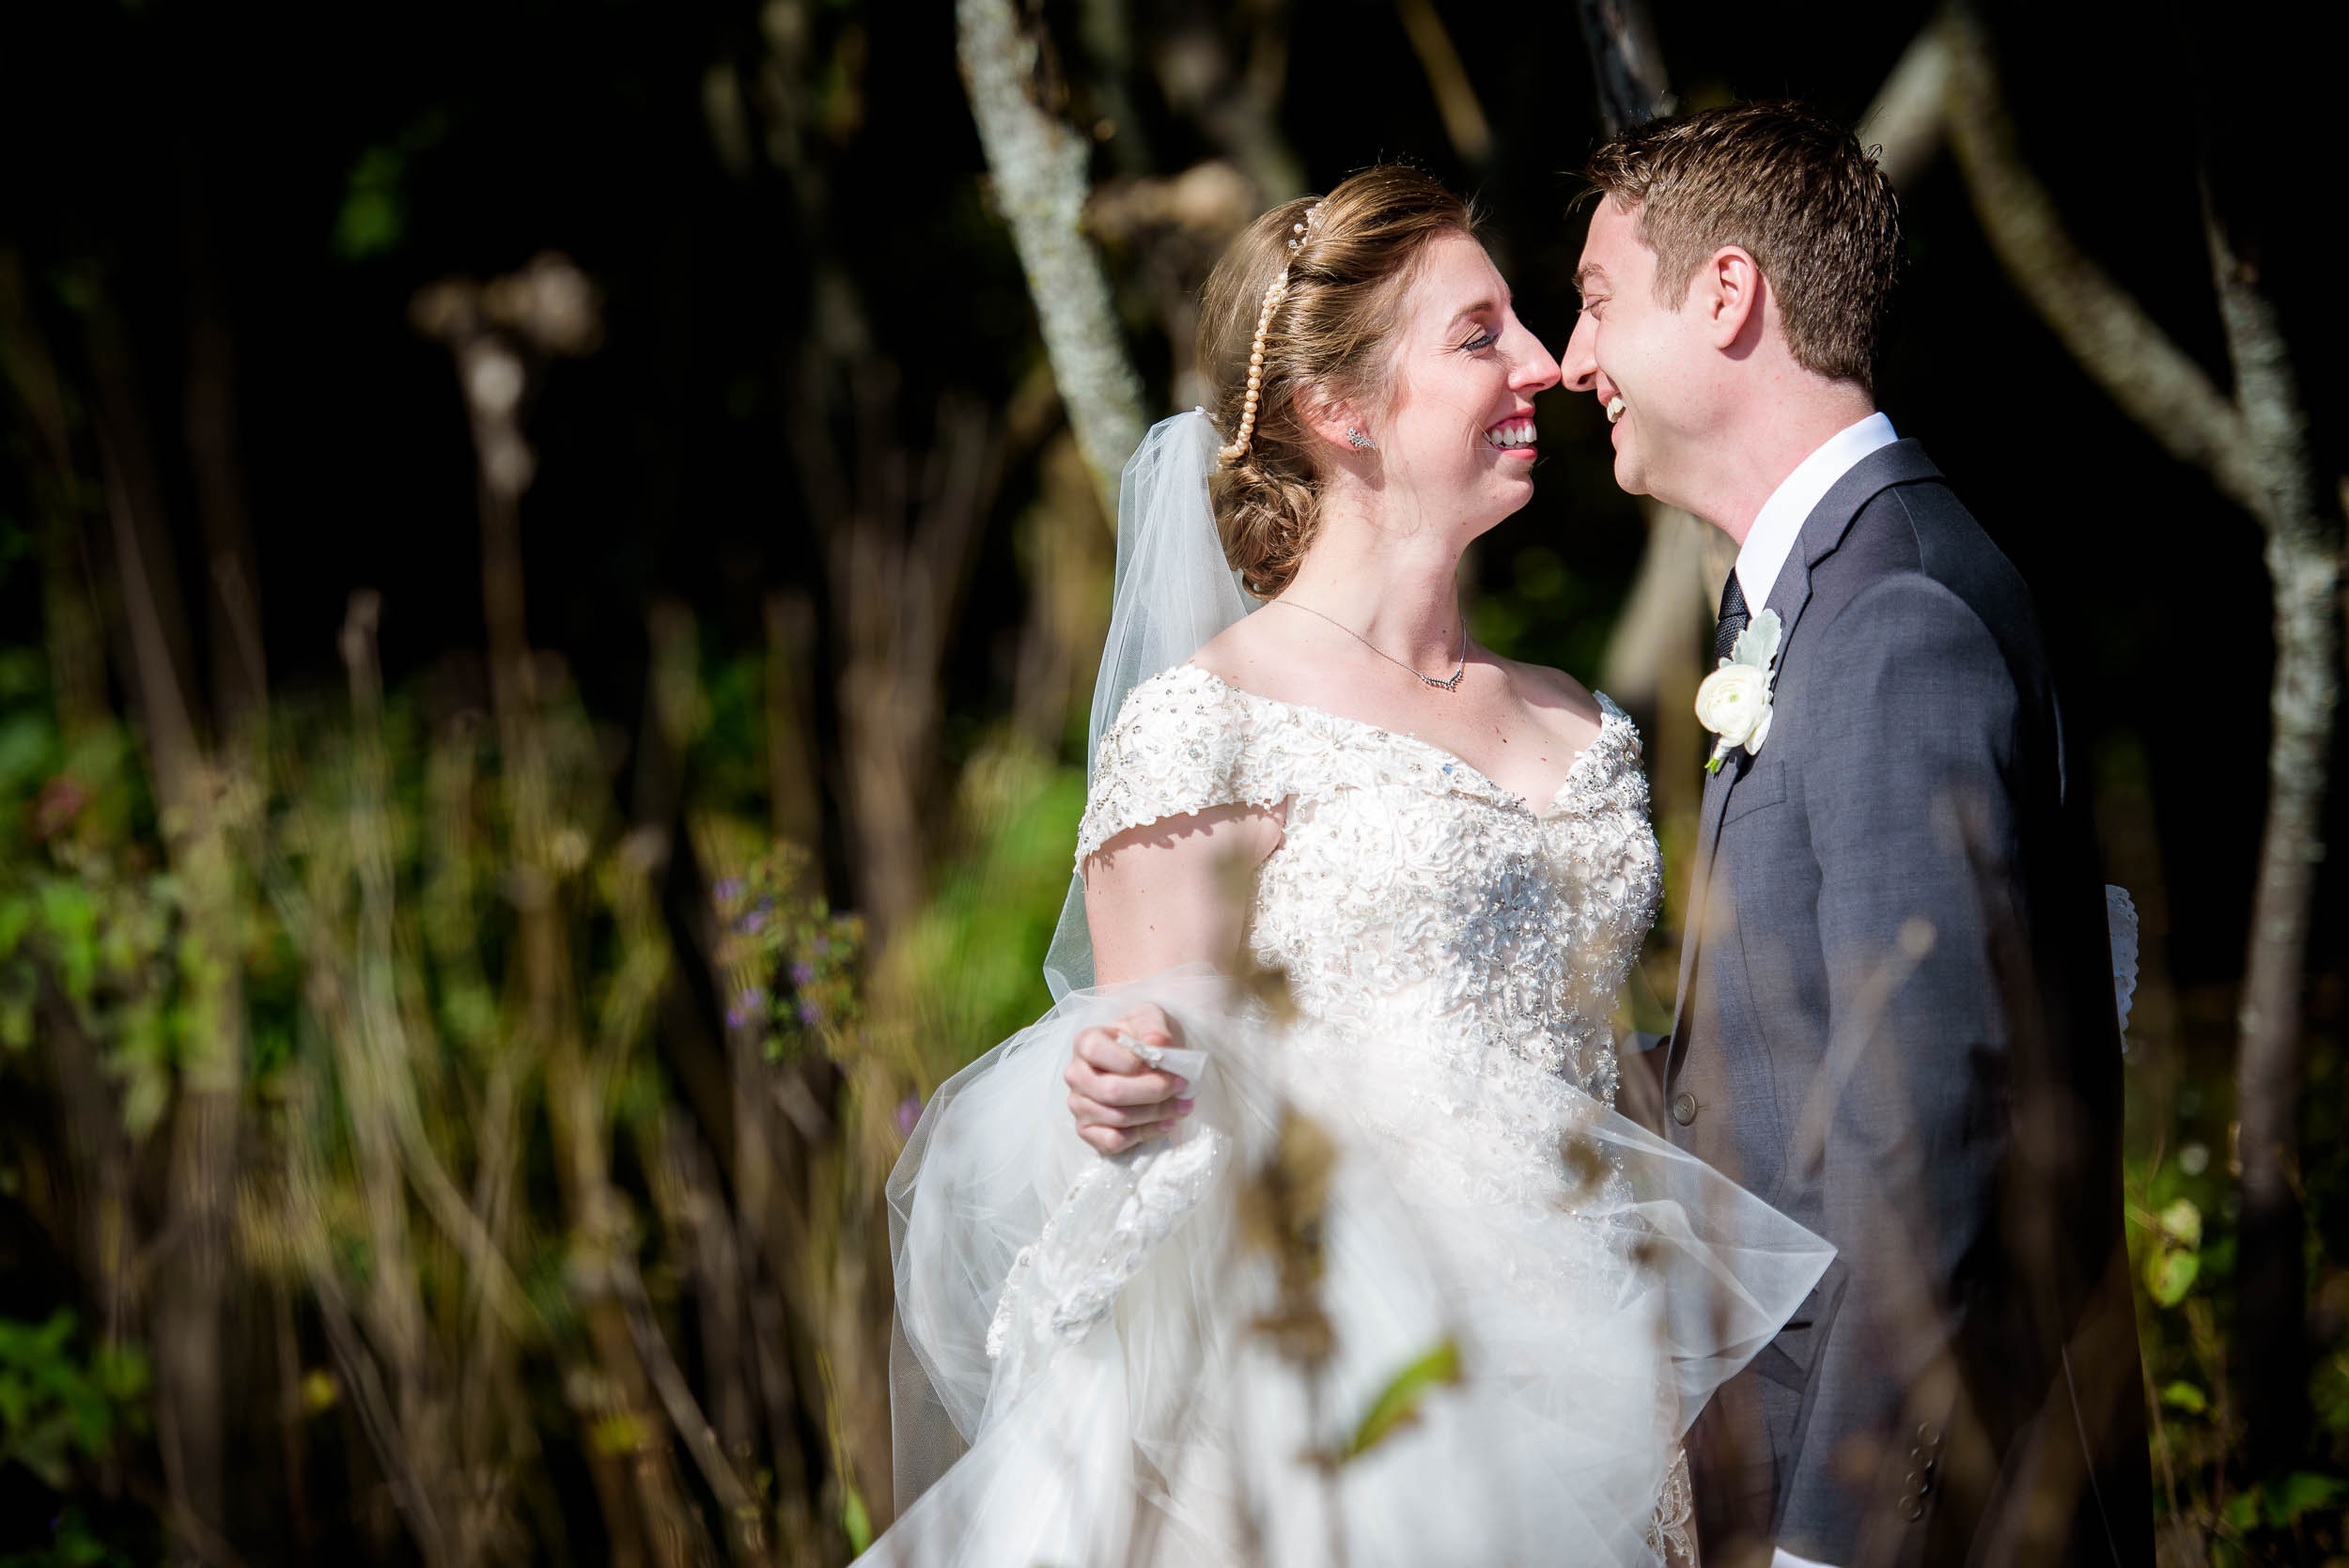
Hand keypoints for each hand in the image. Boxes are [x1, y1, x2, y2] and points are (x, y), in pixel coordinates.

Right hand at [1064, 1004, 1193, 1153]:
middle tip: (1182, 1086)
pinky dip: (1144, 1134)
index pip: (1097, 1052)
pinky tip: (1165, 1123)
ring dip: (1156, 1114)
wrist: (1145, 1059)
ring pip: (1117, 1118)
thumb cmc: (1144, 1038)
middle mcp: (1075, 1074)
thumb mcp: (1152, 1019)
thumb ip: (1154, 1027)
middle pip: (1111, 1091)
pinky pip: (1113, 1142)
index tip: (1163, 1063)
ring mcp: (1079, 1105)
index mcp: (1085, 1042)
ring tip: (1183, 1106)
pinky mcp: (1088, 1130)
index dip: (1132, 1062)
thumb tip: (1156, 1044)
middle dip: (1153, 1091)